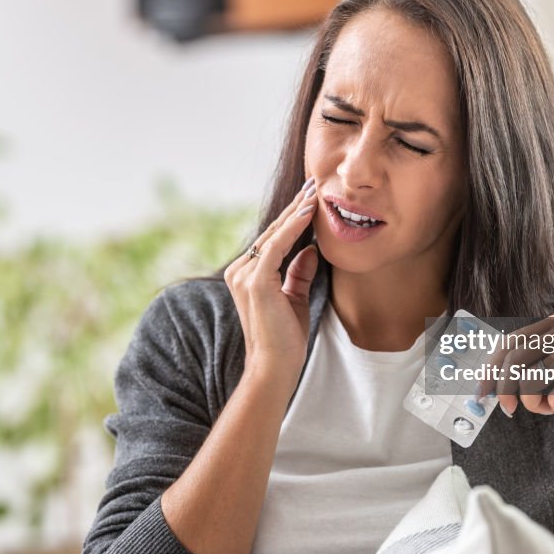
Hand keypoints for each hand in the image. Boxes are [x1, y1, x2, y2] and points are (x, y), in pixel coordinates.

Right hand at [224, 177, 319, 390]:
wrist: (275, 367)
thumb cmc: (285, 338)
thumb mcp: (295, 298)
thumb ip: (298, 273)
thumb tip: (310, 249)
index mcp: (246, 274)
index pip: (272, 240)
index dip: (291, 219)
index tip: (309, 199)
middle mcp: (240, 271)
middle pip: (272, 232)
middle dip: (294, 208)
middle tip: (313, 186)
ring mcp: (244, 275)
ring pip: (274, 235)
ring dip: (296, 212)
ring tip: (314, 193)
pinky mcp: (255, 281)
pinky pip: (276, 246)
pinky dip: (293, 227)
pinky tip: (307, 213)